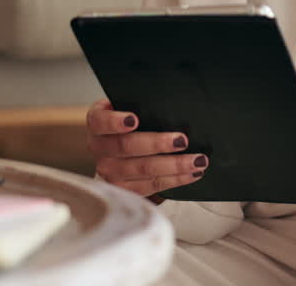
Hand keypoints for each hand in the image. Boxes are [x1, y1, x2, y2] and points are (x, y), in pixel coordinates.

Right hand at [85, 99, 207, 199]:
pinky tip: (192, 173)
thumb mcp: (129, 108)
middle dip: (157, 144)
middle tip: (183, 140)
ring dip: (174, 165)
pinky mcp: (123, 189)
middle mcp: (98, 148)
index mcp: (97, 124)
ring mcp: (109, 171)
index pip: (101, 121)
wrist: (117, 147)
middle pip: (127, 147)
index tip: (134, 119)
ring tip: (198, 160)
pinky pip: (151, 185)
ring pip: (143, 169)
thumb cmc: (130, 123)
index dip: (115, 122)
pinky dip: (175, 179)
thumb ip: (143, 106)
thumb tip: (173, 107)